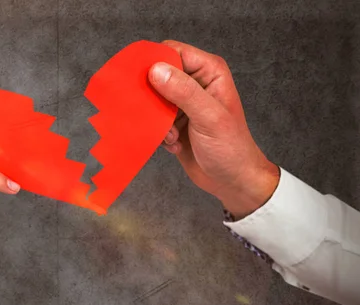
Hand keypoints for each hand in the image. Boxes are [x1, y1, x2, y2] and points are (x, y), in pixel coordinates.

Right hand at [148, 40, 279, 218]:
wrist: (232, 181)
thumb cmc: (231, 149)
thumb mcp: (209, 117)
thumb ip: (183, 92)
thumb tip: (156, 70)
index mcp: (209, 72)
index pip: (172, 52)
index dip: (154, 63)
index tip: (143, 82)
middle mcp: (195, 83)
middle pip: (157, 75)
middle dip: (152, 97)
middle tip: (157, 116)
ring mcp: (183, 103)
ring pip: (152, 99)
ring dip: (156, 120)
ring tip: (172, 135)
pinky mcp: (173, 121)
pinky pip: (153, 119)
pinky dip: (158, 133)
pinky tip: (174, 144)